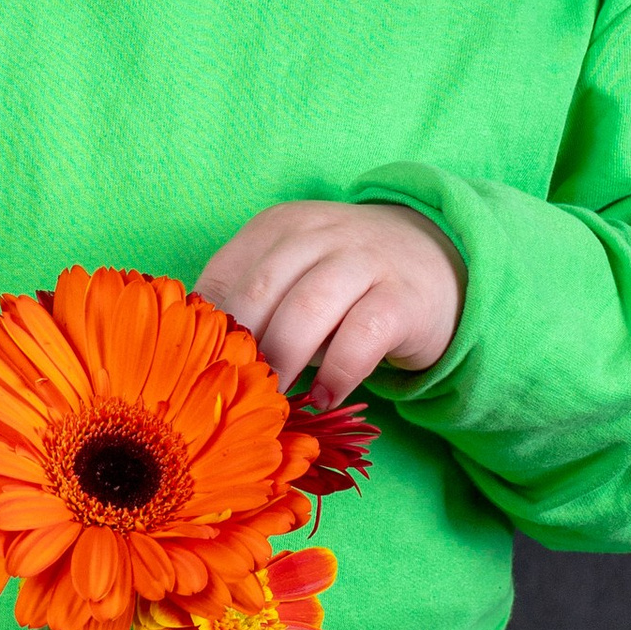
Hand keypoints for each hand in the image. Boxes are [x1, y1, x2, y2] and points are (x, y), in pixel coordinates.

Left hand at [197, 199, 465, 403]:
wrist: (437, 261)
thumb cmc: (343, 283)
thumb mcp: (293, 276)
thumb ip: (251, 303)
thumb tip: (193, 358)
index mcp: (276, 227)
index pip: (225, 275)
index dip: (206, 330)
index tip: (197, 373)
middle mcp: (317, 234)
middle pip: (261, 290)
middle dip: (242, 348)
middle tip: (231, 394)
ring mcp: (363, 261)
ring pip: (307, 309)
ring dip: (283, 361)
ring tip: (272, 402)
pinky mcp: (402, 298)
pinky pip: (362, 336)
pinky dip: (337, 373)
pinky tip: (322, 400)